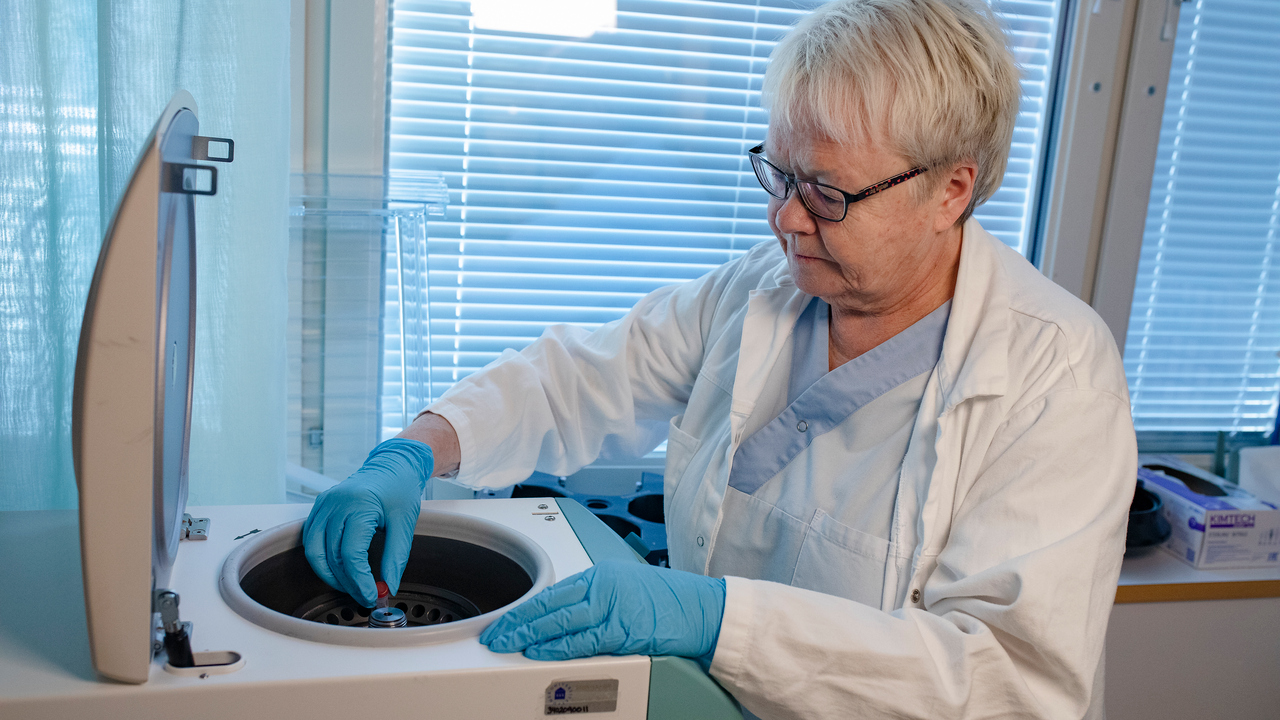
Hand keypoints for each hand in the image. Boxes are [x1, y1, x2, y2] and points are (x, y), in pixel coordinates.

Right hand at [303, 439, 432, 605]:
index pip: (351, 555)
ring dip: (329, 574)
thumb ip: (396, 557)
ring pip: (314, 551)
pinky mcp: (319, 506)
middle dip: (346, 582)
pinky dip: (321, 558)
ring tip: (350, 585)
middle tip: (363, 595)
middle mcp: (336, 504)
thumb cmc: (400, 490)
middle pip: (331, 556)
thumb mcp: (405, 523)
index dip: (360, 581)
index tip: (372, 595)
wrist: (392, 466)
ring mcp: (324, 504)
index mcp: (359, 506)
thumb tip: (389, 585)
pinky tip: (338, 568)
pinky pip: (311, 539)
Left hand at [479, 560, 725, 661]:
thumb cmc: (670, 602)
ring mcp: (613, 606)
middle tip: (493, 634)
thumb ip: (595, 601)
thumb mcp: (625, 590)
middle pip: (548, 604)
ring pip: (559, 621)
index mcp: (601, 574)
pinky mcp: (624, 628)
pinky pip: (583, 640)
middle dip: (516, 620)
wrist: (703, 609)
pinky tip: (538, 650)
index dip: (522, 607)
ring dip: (528, 634)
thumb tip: (563, 620)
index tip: (502, 620)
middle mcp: (603, 585)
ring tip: (506, 643)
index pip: (550, 591)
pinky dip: (557, 647)